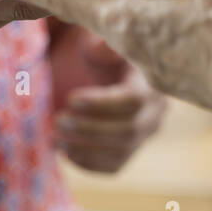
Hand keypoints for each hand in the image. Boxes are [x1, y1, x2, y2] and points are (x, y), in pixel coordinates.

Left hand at [52, 34, 166, 172]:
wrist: (114, 76)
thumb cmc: (108, 56)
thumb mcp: (107, 44)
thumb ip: (104, 45)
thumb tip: (98, 49)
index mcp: (153, 85)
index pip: (132, 100)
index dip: (101, 103)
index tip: (70, 98)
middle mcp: (155, 115)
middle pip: (128, 131)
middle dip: (89, 129)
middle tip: (57, 120)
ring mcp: (144, 137)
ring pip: (121, 153)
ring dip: (85, 149)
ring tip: (56, 140)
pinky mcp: (131, 152)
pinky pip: (114, 166)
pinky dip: (88, 163)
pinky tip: (66, 153)